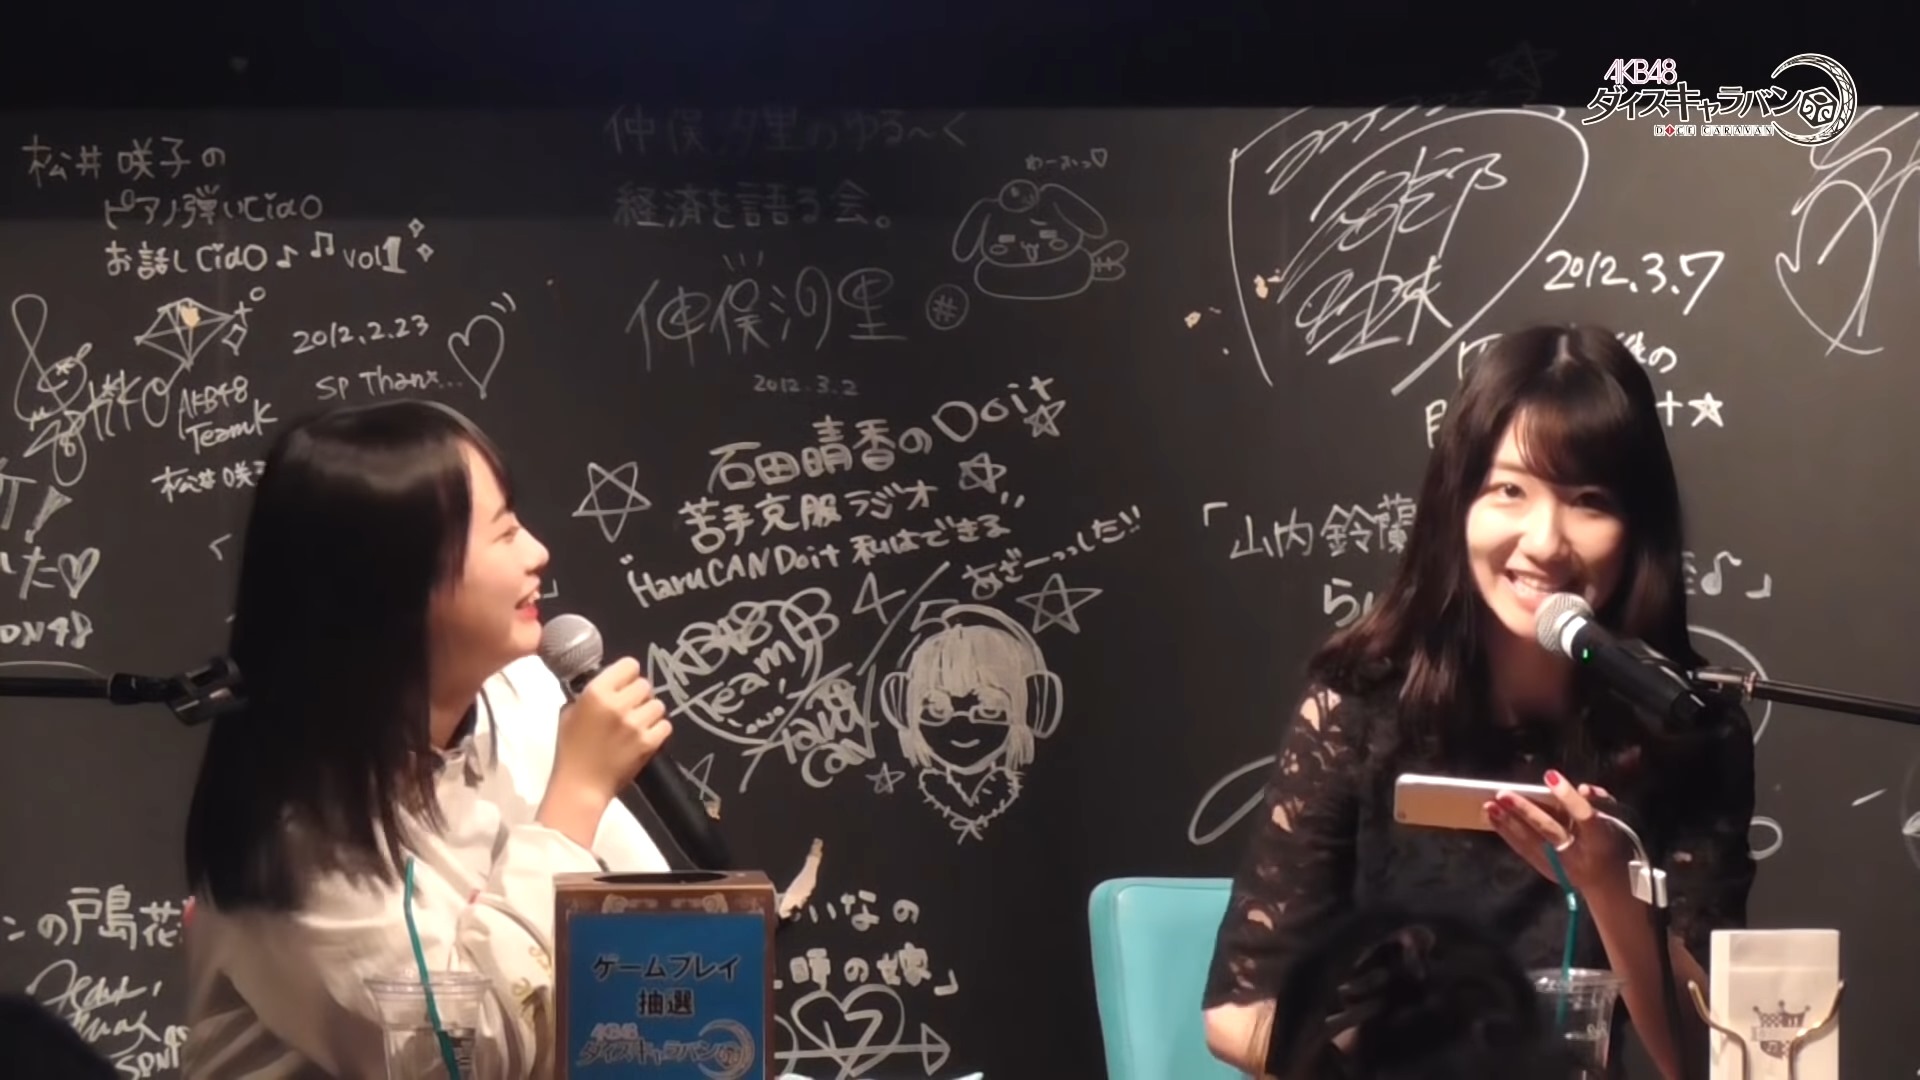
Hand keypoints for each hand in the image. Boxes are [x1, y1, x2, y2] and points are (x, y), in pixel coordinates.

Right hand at [548, 657, 671, 808]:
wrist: (580, 785)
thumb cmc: (570, 749)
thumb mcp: (569, 713)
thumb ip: (589, 695)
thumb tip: (606, 684)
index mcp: (596, 693)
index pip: (629, 665)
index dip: (628, 675)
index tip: (624, 684)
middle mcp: (618, 704)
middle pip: (645, 685)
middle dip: (639, 695)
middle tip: (630, 708)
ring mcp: (635, 724)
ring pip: (658, 705)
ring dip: (650, 712)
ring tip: (638, 723)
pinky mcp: (648, 743)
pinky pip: (666, 725)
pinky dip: (658, 730)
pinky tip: (646, 736)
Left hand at [1484, 770, 1629, 897]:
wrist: (1613, 886)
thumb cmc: (1613, 842)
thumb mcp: (1617, 821)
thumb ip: (1601, 803)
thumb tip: (1584, 788)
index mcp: (1601, 839)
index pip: (1584, 815)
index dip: (1567, 796)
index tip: (1549, 775)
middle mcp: (1580, 854)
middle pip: (1550, 830)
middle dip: (1526, 812)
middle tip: (1503, 794)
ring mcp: (1562, 866)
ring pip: (1532, 842)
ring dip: (1509, 823)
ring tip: (1489, 806)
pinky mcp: (1548, 871)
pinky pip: (1524, 851)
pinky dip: (1507, 834)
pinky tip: (1492, 819)